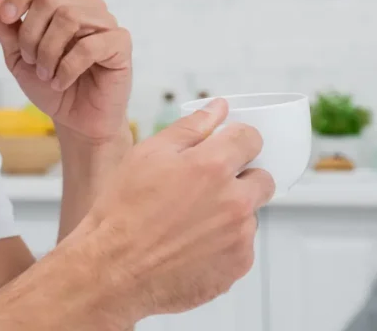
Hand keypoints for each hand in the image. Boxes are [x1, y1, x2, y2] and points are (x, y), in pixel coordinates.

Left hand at [0, 0, 131, 142]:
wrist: (76, 121)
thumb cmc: (50, 84)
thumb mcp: (17, 56)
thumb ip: (4, 27)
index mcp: (62, 3)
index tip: (6, 19)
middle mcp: (85, 7)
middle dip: (30, 35)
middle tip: (31, 61)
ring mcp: (106, 23)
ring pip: (69, 17)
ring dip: (48, 51)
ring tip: (46, 74)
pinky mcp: (121, 44)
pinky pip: (90, 46)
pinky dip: (67, 68)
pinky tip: (61, 82)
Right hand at [77, 99, 274, 323]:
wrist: (114, 267)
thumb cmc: (124, 209)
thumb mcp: (148, 153)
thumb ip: (190, 127)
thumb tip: (217, 109)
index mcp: (213, 166)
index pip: (251, 138)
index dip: (237, 138)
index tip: (226, 145)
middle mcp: (234, 201)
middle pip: (262, 177)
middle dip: (241, 176)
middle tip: (207, 184)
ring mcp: (239, 237)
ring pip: (249, 214)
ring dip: (230, 211)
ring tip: (189, 218)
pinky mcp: (236, 267)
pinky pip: (241, 245)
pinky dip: (223, 241)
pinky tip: (191, 241)